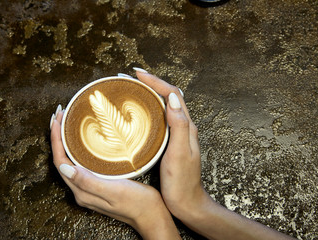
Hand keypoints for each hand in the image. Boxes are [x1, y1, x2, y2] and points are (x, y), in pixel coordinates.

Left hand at [50, 108, 179, 239]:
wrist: (152, 215)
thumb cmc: (138, 203)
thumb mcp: (114, 191)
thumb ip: (89, 182)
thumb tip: (64, 168)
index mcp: (82, 191)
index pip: (61, 161)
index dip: (56, 139)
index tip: (57, 119)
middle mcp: (82, 190)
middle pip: (62, 159)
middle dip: (58, 137)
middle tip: (60, 115)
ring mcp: (90, 187)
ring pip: (71, 160)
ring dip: (66, 142)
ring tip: (67, 123)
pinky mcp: (99, 184)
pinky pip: (82, 163)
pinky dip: (78, 148)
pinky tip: (84, 141)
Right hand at [135, 70, 295, 239]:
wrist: (187, 203)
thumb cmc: (182, 182)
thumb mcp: (180, 153)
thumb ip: (179, 125)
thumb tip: (171, 98)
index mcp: (186, 126)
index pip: (171, 94)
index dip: (155, 81)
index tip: (137, 73)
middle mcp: (183, 126)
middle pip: (167, 96)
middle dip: (150, 83)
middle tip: (130, 77)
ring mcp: (176, 134)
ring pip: (163, 106)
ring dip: (149, 94)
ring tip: (131, 88)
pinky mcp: (169, 143)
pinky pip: (159, 119)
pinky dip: (148, 110)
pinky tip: (137, 114)